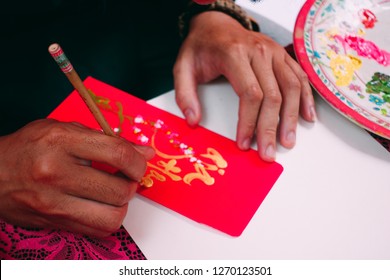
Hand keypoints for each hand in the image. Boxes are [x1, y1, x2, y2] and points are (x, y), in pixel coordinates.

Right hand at [0, 119, 153, 236]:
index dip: (138, 161)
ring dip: (122, 205)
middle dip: (132, 183)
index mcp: (61, 142)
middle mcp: (56, 173)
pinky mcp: (55, 223)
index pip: (117, 153)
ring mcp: (54, 203)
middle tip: (127, 176)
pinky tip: (102, 205)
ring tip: (114, 192)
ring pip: (113, 217)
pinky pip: (98, 231)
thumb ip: (106, 138)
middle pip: (119, 189)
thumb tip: (144, 152)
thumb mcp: (64, 129)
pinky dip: (108, 219)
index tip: (140, 161)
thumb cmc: (29, 148)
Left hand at [173, 11, 315, 160]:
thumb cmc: (201, 48)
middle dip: (270, 128)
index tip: (243, 143)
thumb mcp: (182, 67)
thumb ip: (184, 94)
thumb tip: (193, 121)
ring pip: (291, 87)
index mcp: (234, 54)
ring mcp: (274, 52)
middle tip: (268, 153)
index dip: (249, 122)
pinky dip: (306, 98)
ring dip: (291, 118)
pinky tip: (307, 117)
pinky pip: (299, 77)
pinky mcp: (282, 55)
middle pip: (273, 95)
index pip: (250, 94)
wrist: (216, 24)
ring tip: (287, 141)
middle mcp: (259, 51)